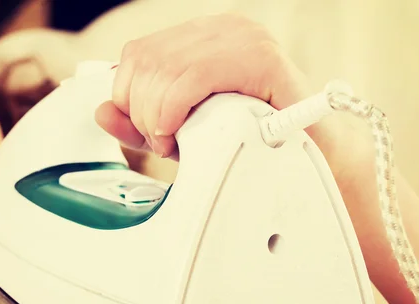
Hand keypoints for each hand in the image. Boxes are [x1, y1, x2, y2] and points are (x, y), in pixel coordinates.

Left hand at [95, 14, 373, 185]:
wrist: (315, 159)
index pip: (138, 55)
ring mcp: (242, 38)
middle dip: (141, 113)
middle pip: (143, 61)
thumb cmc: (254, 145)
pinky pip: (189, 78)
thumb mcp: (185, 136)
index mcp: (204, 39)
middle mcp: (222, 29)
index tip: (150, 132)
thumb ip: (143, 122)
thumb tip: (102, 109)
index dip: (128, 98)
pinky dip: (171, 112)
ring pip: (160, 69)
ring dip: (155, 118)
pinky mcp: (259, 57)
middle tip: (164, 143)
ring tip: (177, 143)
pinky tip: (181, 135)